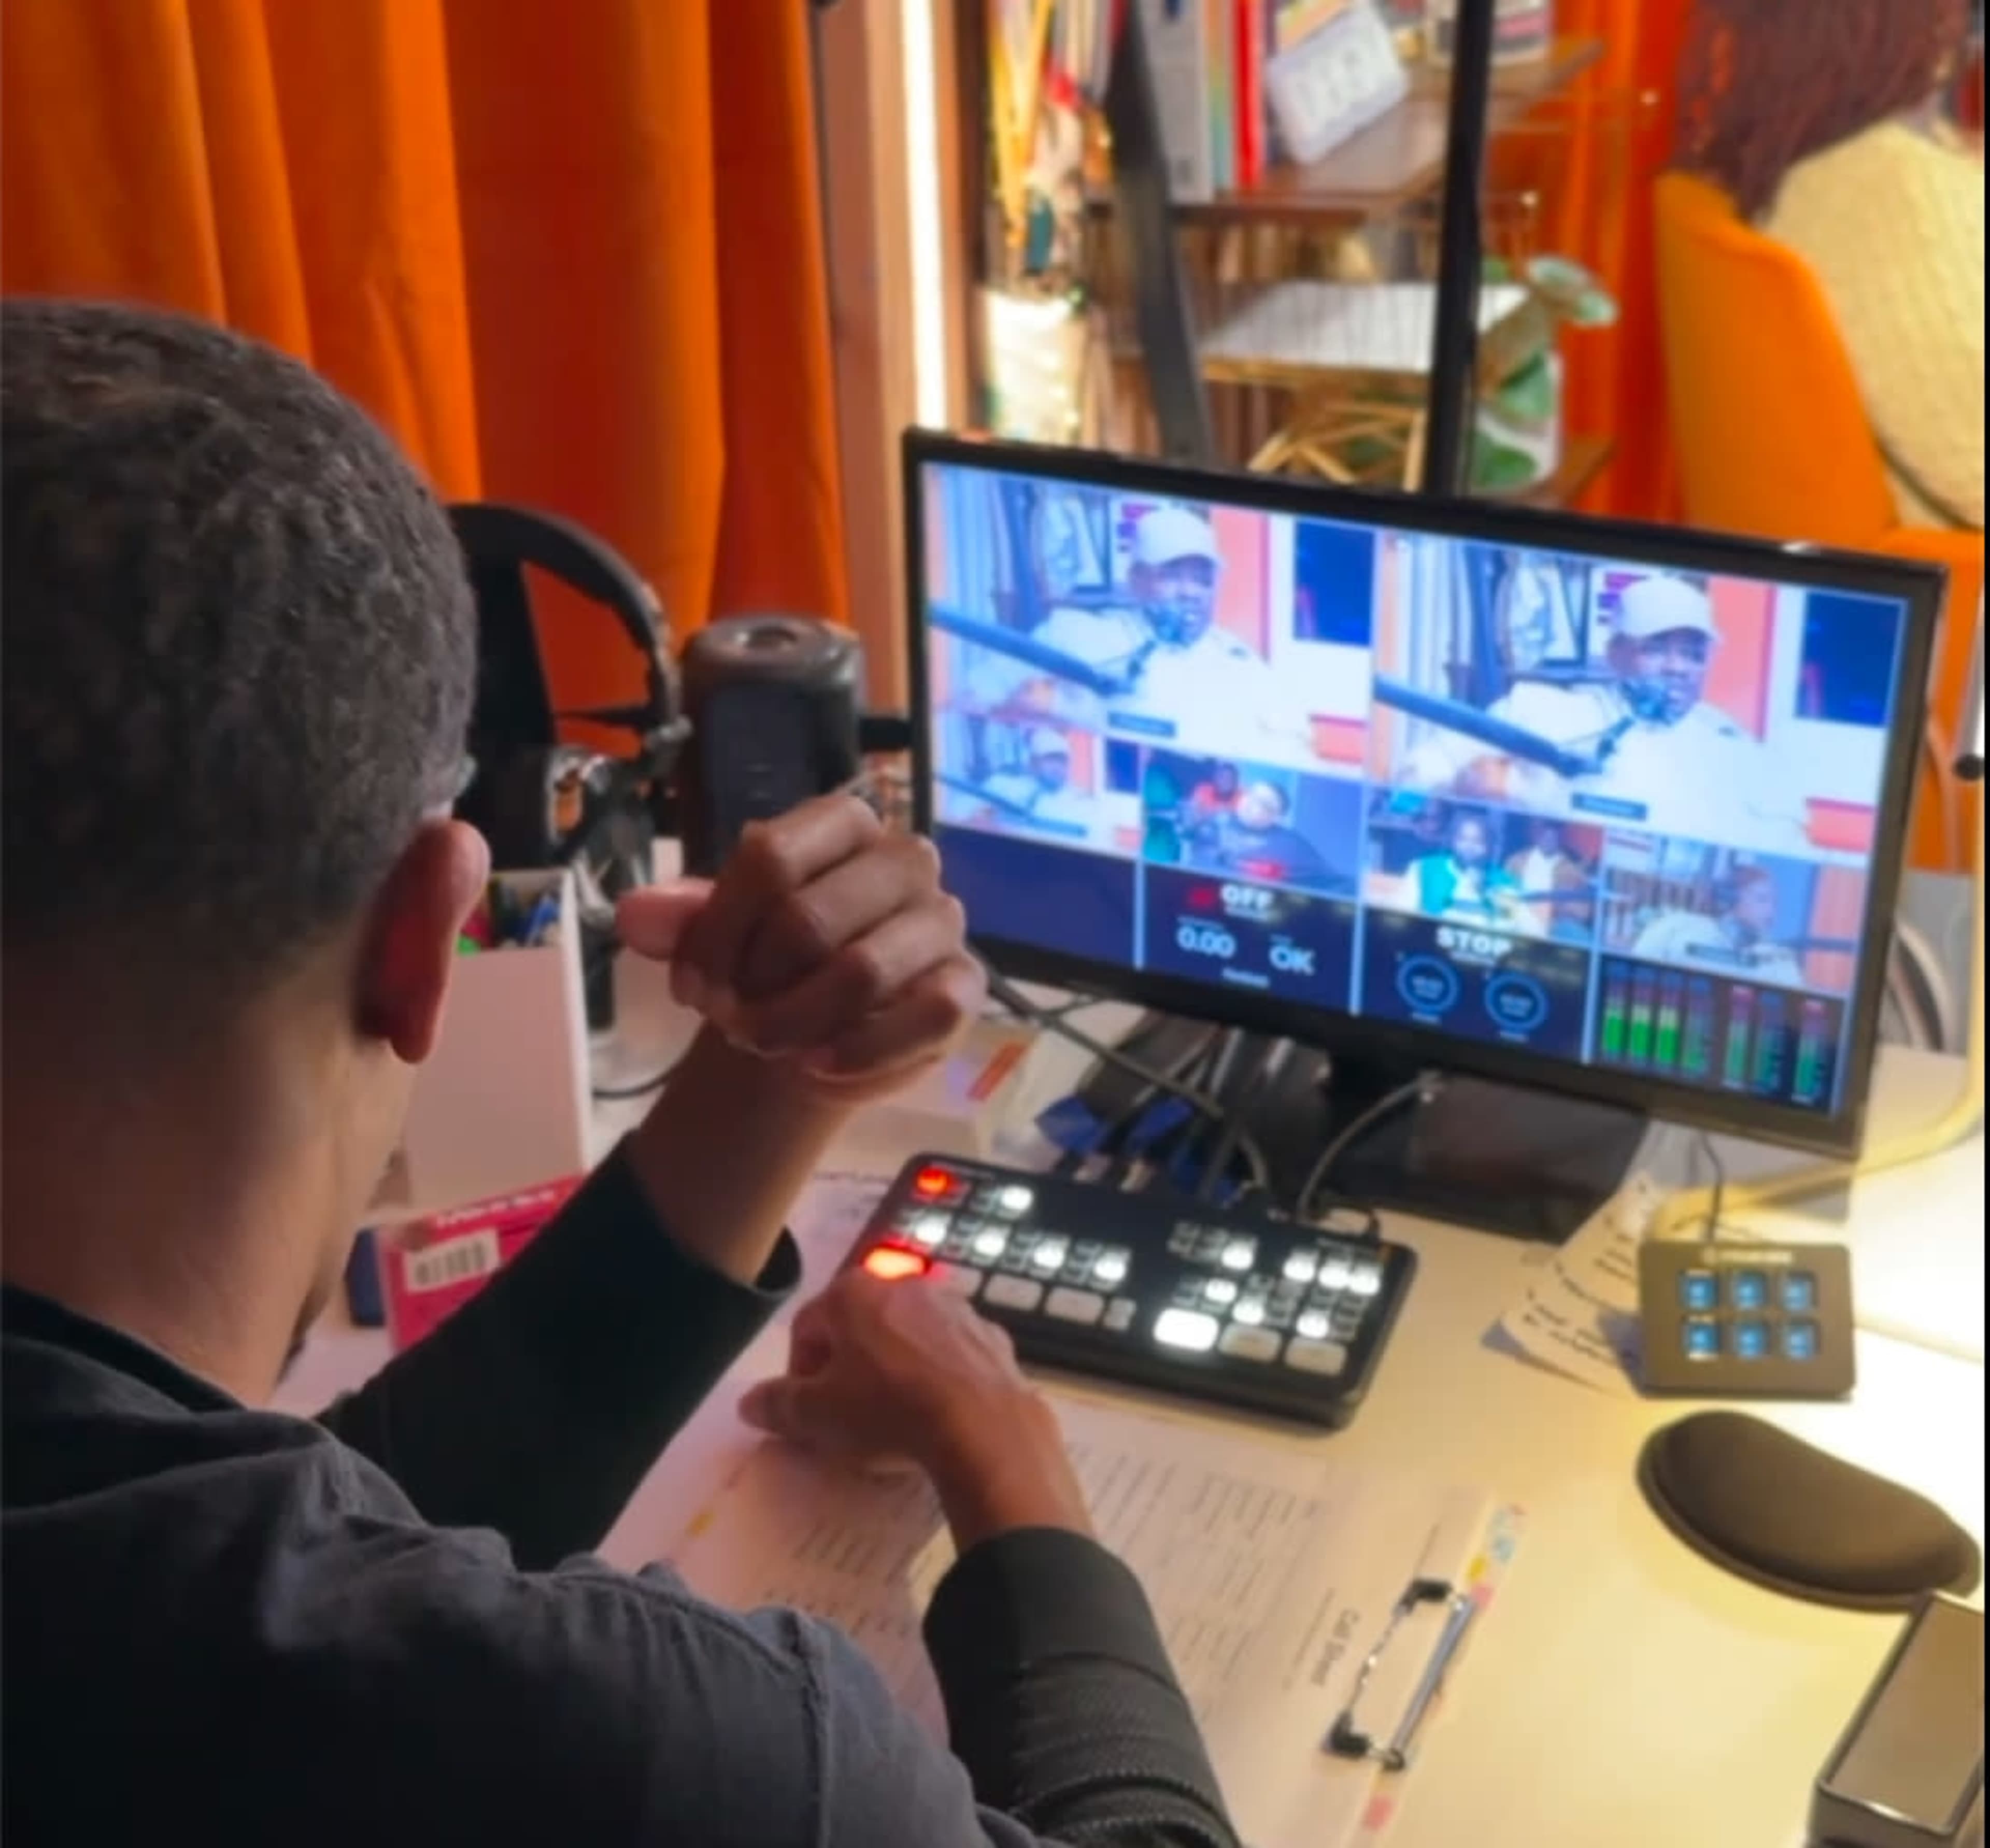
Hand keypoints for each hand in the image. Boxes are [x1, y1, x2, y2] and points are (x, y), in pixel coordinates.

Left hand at [616, 795, 983, 1098]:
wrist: (818, 1025)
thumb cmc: (770, 962)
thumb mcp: (717, 937)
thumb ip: (676, 920)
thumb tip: (632, 916)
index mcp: (843, 823)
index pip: (771, 857)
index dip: (717, 931)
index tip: (691, 986)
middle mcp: (903, 859)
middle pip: (808, 920)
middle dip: (753, 987)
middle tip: (731, 1022)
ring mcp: (939, 921)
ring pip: (863, 972)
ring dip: (795, 1023)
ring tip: (768, 1043)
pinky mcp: (964, 986)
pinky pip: (924, 1017)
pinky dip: (859, 1052)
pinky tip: (817, 1065)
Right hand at [739, 1269, 1091, 1549]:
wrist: (983, 1426)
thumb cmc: (886, 1411)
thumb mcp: (817, 1416)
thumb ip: (778, 1405)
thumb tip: (749, 1402)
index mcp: (852, 1293)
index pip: (806, 1327)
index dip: (799, 1373)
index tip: (807, 1412)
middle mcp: (903, 1284)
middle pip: (859, 1326)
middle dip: (848, 1366)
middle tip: (848, 1415)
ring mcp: (954, 1305)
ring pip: (908, 1336)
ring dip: (896, 1368)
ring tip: (896, 1417)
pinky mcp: (991, 1334)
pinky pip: (951, 1353)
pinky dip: (939, 1376)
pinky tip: (940, 1414)